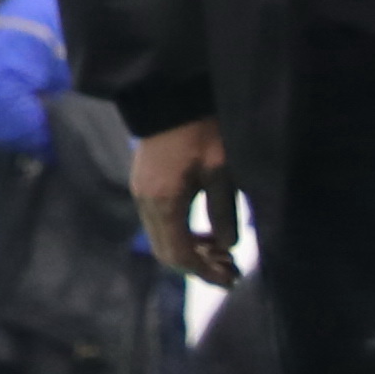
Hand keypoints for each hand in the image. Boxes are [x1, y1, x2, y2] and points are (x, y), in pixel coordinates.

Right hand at [133, 114, 246, 286]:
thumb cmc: (202, 129)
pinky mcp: (145, 185)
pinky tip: (208, 233)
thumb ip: (223, 211)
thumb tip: (227, 245)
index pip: (180, 255)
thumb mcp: (222, 171)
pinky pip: (161, 223)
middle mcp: (146, 202)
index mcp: (164, 202)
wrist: (172, 94)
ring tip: (225, 254)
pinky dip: (183, 234)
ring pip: (164, 239)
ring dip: (193, 251)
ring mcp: (142, 193)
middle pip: (168, 253)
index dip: (206, 272)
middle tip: (232, 271)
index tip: (231, 279)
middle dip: (200, 266)